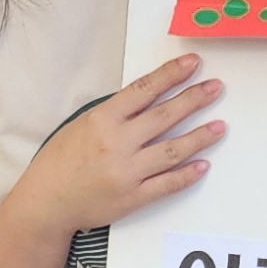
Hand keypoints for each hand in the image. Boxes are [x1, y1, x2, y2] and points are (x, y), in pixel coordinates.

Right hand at [13, 58, 221, 236]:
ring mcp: (127, 173)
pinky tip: (203, 164)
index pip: (144, 91)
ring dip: (199, 137)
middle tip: (215, 88)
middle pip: (164, 117)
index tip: (193, 64)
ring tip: (219, 127)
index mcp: (102, 120)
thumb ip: (113, 113)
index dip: (171, 75)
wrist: (46, 203)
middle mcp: (117, 144)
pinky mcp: (133, 198)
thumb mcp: (80, 125)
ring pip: (172, 151)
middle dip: (193, 100)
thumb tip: (147, 97)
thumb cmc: (60, 161)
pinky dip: (187, 175)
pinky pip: (167, 185)